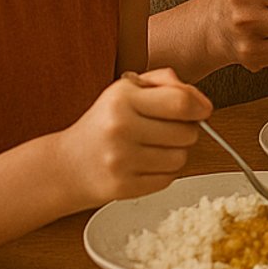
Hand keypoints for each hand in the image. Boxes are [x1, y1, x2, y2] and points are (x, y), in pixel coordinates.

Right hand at [59, 69, 210, 205]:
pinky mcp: (123, 186)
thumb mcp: (127, 90)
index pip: (181, 102)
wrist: (66, 164)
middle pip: (188, 132)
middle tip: (164, 130)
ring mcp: (120, 160)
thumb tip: (199, 100)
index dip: (200, 107)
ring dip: (174, 153)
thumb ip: (165, 82)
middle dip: (184, 131)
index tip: (201, 110)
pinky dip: (163, 172)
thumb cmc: (104, 124)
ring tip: (152, 148)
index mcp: (122, 99)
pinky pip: (168, 179)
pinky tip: (143, 165)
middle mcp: (119, 128)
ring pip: (181, 158)